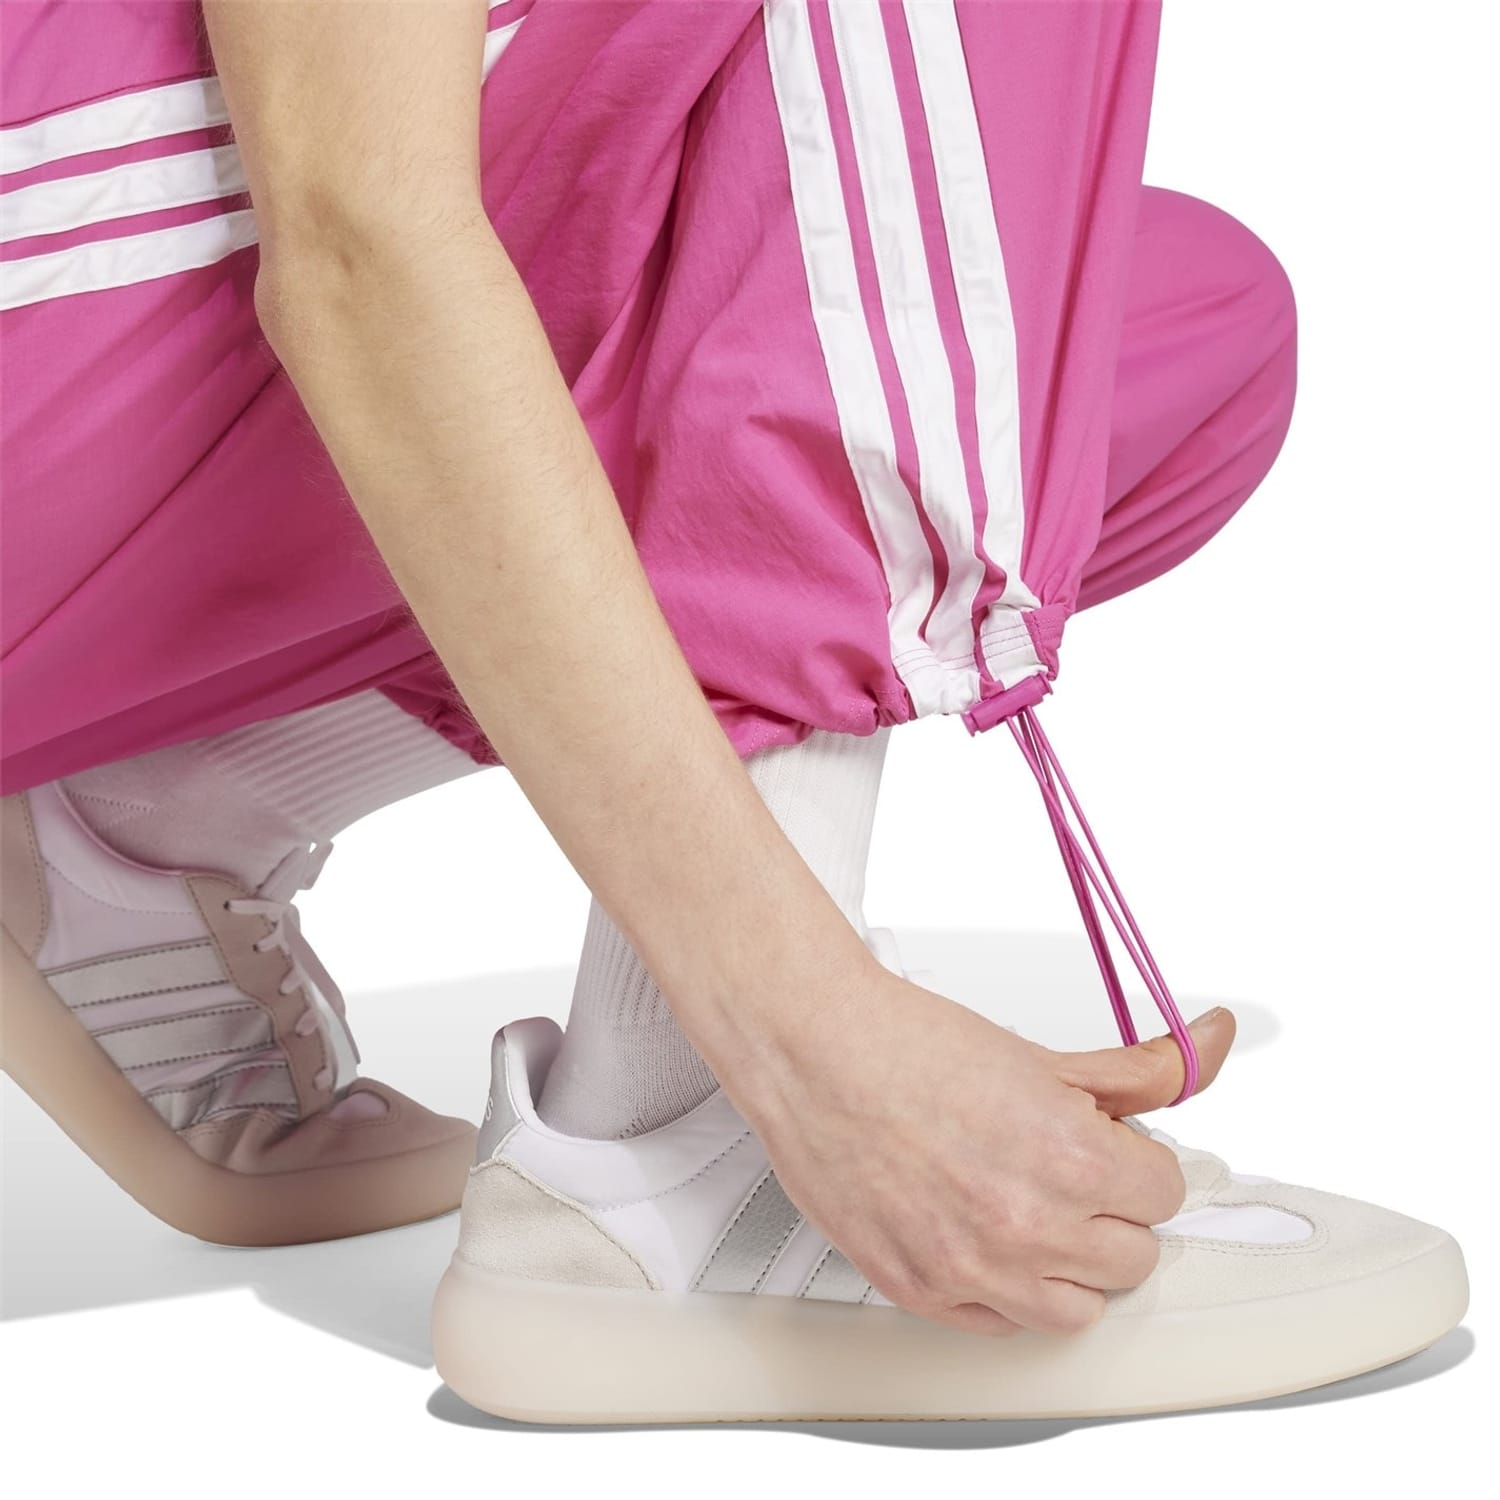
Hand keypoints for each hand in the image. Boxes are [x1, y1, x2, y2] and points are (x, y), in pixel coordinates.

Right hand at [724, 964, 1235, 1336]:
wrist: (814, 1052)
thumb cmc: (908, 1045)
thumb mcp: (1041, 1055)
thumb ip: (1141, 1069)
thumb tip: (1207, 1042)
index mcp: (1069, 1160)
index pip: (1165, 1195)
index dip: (1136, 1162)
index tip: (1107, 1147)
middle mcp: (1027, 1227)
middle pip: (1131, 1257)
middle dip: (1109, 1210)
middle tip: (1066, 1170)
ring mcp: (973, 1270)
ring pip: (1077, 1309)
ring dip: (1068, 1263)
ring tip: (1028, 1206)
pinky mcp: (921, 1292)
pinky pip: (1003, 1325)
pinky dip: (1005, 1288)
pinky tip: (981, 1232)